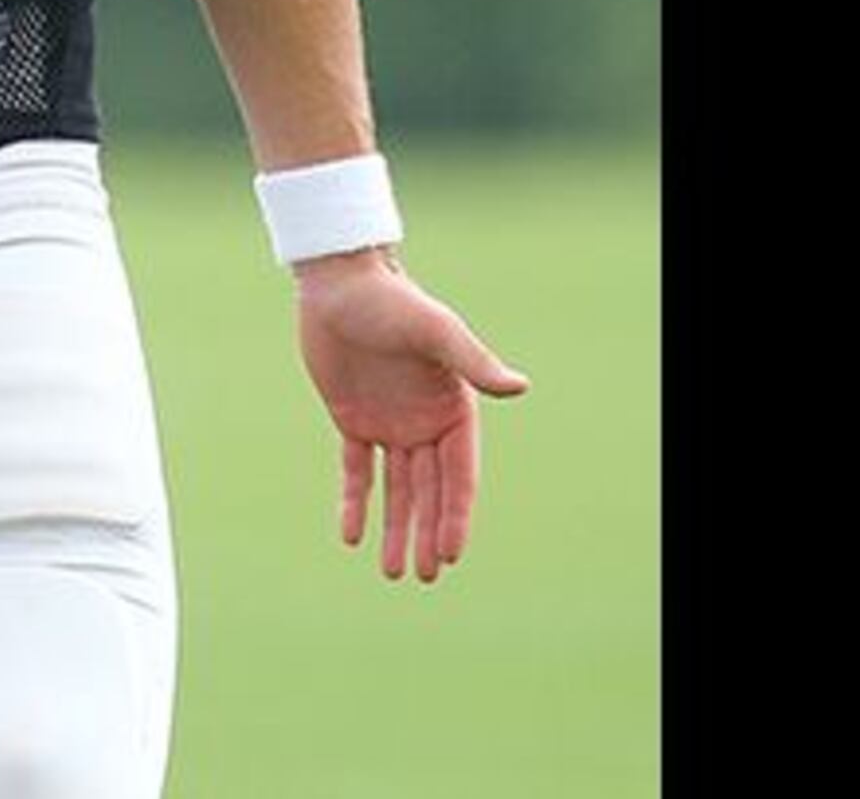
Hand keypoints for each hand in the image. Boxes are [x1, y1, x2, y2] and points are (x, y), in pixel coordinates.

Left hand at [294, 249, 529, 582]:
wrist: (339, 284)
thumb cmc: (394, 302)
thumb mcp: (436, 332)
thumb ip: (474, 363)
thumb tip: (520, 388)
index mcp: (454, 409)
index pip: (458, 475)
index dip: (455, 514)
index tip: (451, 553)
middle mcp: (426, 423)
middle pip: (429, 491)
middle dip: (428, 534)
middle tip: (423, 575)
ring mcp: (390, 424)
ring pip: (397, 490)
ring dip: (396, 529)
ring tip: (393, 572)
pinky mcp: (353, 420)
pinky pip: (357, 471)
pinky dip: (355, 502)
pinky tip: (351, 536)